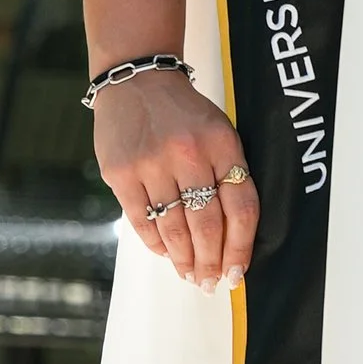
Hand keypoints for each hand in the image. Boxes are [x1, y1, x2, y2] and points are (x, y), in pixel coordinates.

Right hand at [89, 67, 257, 289]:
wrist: (136, 80)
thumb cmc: (184, 113)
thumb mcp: (218, 131)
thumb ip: (227, 174)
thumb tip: (232, 236)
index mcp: (222, 143)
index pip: (241, 206)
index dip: (241, 247)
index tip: (237, 272)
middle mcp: (188, 153)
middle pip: (207, 224)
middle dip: (211, 262)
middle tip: (211, 283)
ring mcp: (151, 163)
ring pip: (174, 228)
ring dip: (184, 259)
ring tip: (190, 274)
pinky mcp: (121, 172)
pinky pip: (141, 220)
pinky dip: (156, 243)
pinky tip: (165, 253)